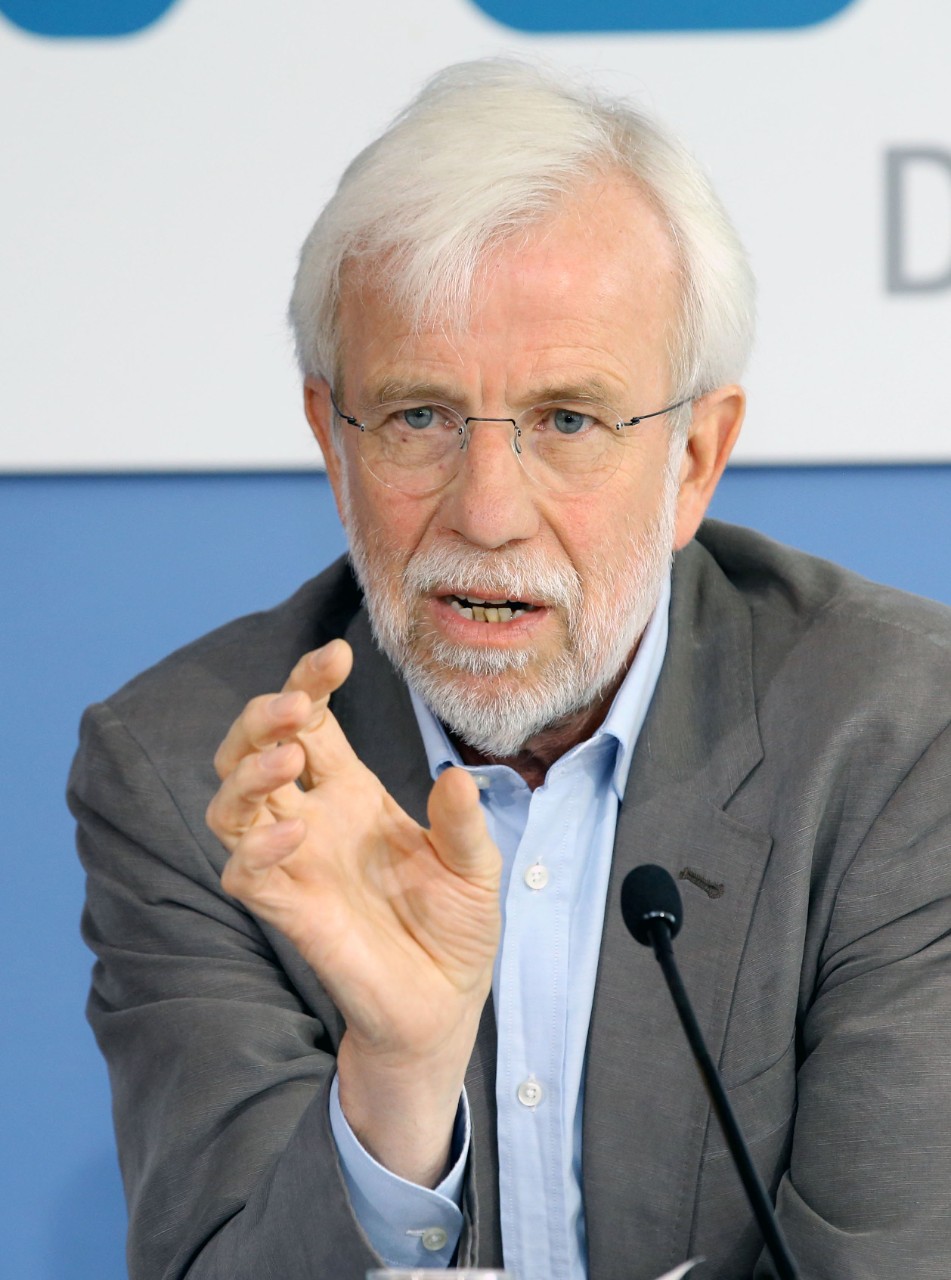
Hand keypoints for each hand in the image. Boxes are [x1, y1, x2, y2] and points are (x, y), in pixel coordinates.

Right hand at [206, 639, 501, 1183]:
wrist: (445, 1003)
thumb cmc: (454, 926)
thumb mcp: (475, 866)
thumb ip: (463, 824)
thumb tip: (457, 775)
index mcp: (353, 791)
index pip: (314, 721)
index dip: (311, 681)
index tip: (336, 655)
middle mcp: (313, 818)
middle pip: (254, 749)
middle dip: (261, 717)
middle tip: (294, 705)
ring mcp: (294, 863)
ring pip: (232, 803)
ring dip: (247, 772)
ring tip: (286, 758)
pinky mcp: (287, 911)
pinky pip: (244, 873)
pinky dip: (256, 850)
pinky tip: (288, 836)